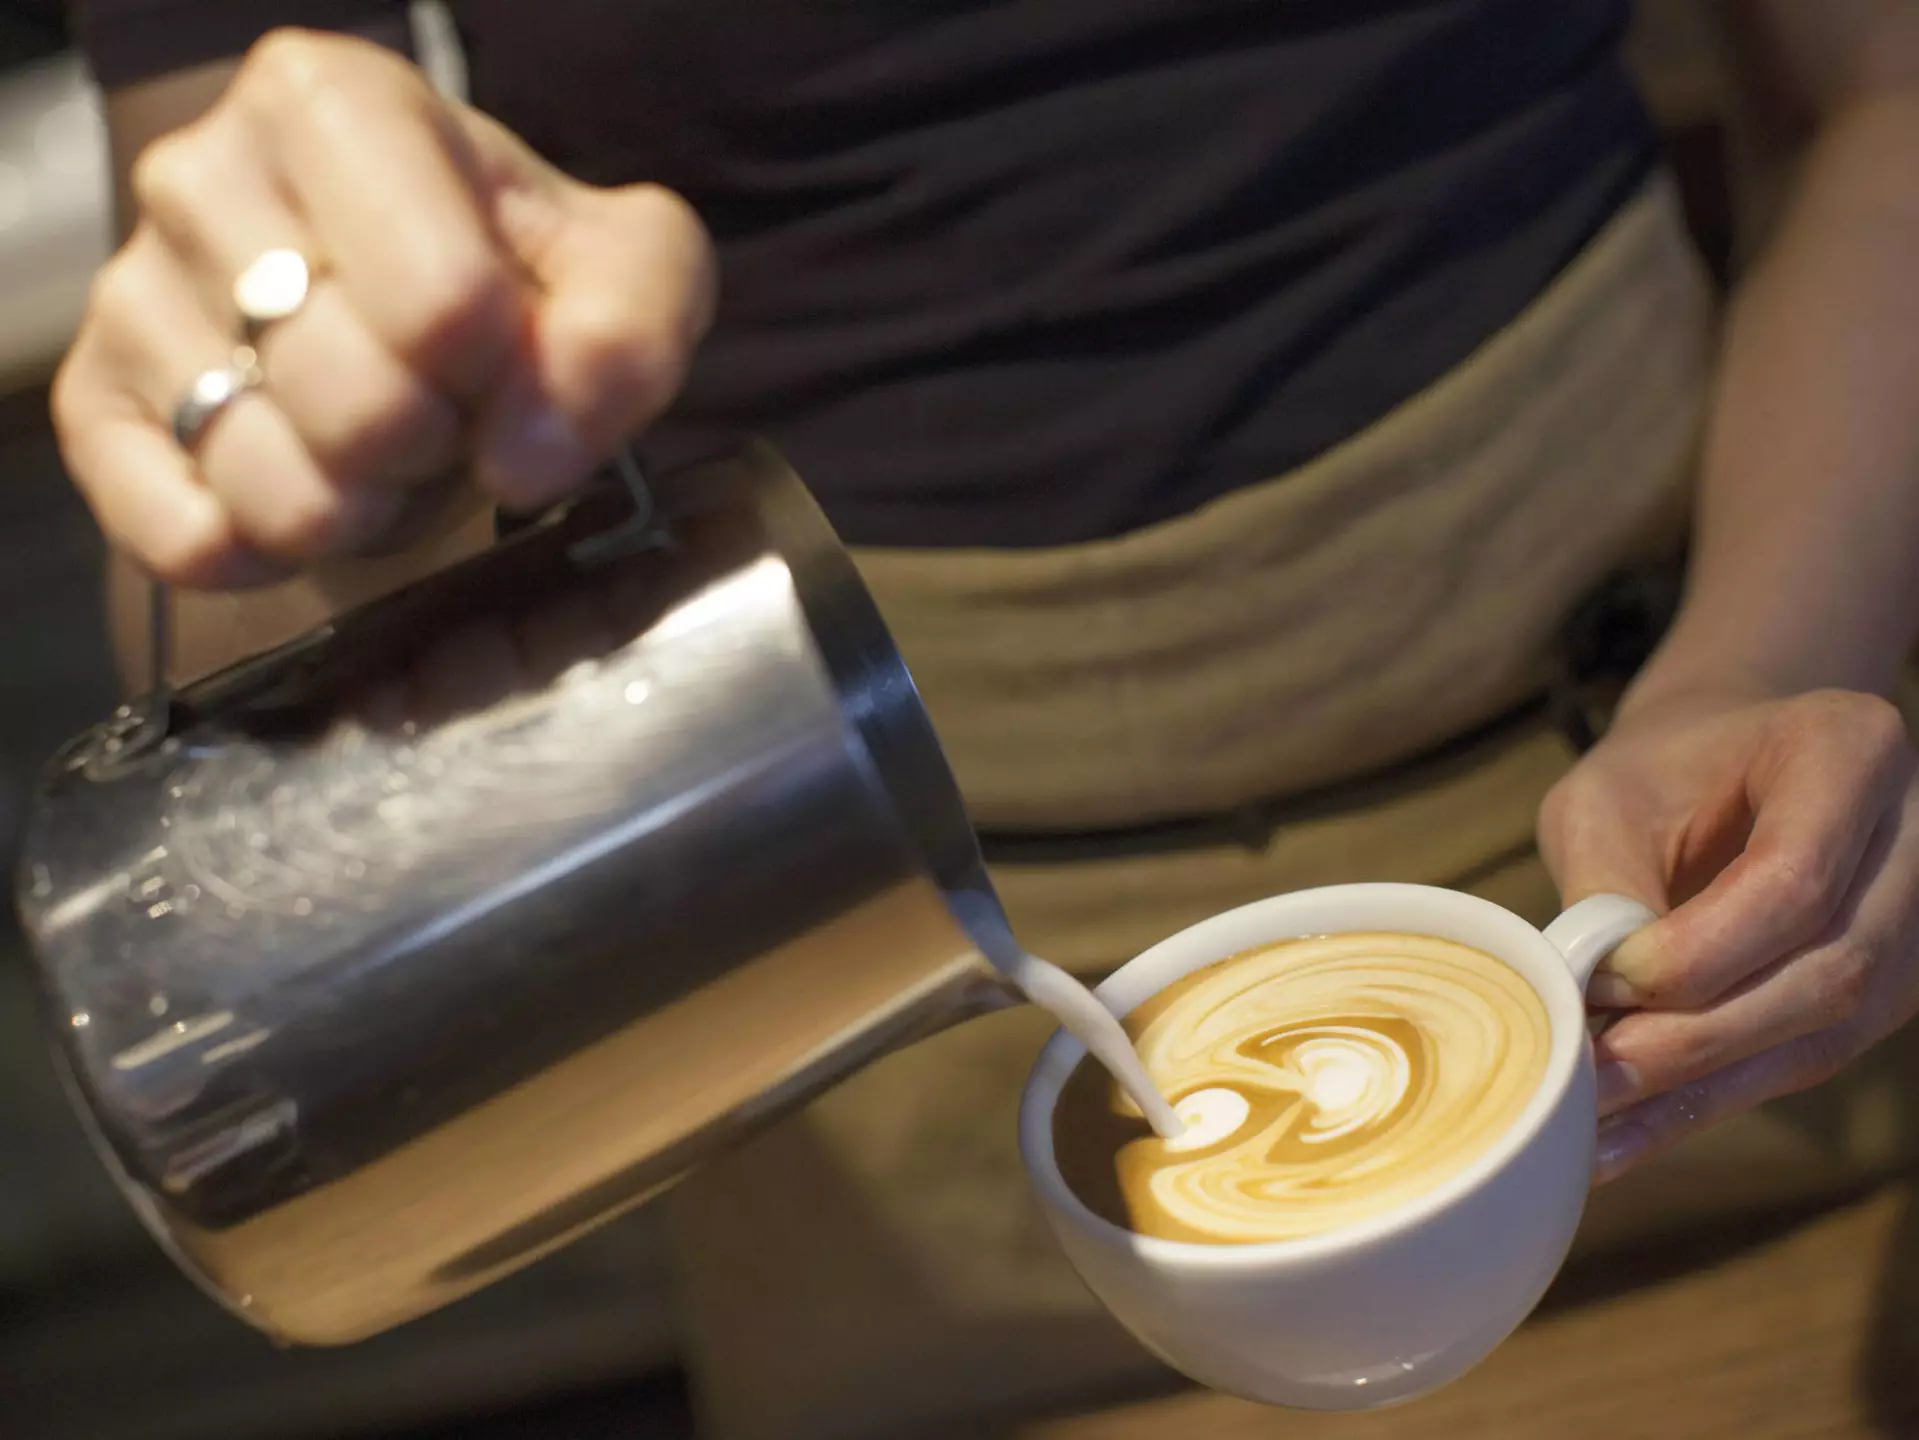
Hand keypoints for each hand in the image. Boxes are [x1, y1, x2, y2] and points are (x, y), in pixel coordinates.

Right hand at [53, 28, 715, 587]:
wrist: (416, 330)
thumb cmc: (514, 276)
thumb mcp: (623, 269)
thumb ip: (628, 327)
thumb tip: (533, 445)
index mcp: (336, 104)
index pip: (443, 301)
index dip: (499, 369)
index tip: (505, 358)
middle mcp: (205, 177)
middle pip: (356, 404)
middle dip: (433, 446)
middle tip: (444, 415)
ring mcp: (135, 293)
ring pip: (272, 486)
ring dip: (362, 508)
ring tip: (381, 449)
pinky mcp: (97, 407)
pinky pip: (186, 538)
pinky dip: (271, 554)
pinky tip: (308, 500)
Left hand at [1538, 685, 1918, 1182]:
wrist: (1722, 764)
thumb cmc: (1657, 774)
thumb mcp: (1607, 798)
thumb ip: (1606, 887)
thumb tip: (1590, 1005)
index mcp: (1852, 752)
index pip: (1795, 878)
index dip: (1702, 950)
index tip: (1605, 984)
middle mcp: (1911, 840)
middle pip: (1827, 970)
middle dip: (1700, 1037)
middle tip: (1592, 1076)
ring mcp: (1915, 924)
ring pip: (1826, 1031)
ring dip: (1703, 1086)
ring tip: (1595, 1122)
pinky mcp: (1888, 991)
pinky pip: (1807, 1059)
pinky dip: (1709, 1101)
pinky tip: (1626, 1137)